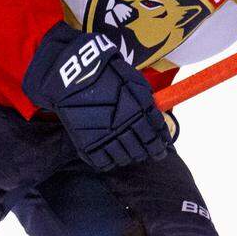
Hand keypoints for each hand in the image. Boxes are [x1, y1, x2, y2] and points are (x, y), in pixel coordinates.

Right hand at [23, 22, 171, 170]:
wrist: (76, 74)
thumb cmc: (109, 74)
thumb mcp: (136, 83)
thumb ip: (147, 103)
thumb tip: (156, 120)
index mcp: (141, 111)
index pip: (156, 137)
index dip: (160, 145)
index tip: (160, 148)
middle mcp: (127, 126)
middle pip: (141, 150)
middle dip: (146, 152)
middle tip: (144, 152)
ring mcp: (107, 136)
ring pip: (124, 158)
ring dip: (129, 157)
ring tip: (128, 154)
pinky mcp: (89, 143)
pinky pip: (104, 162)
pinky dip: (109, 162)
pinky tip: (111, 156)